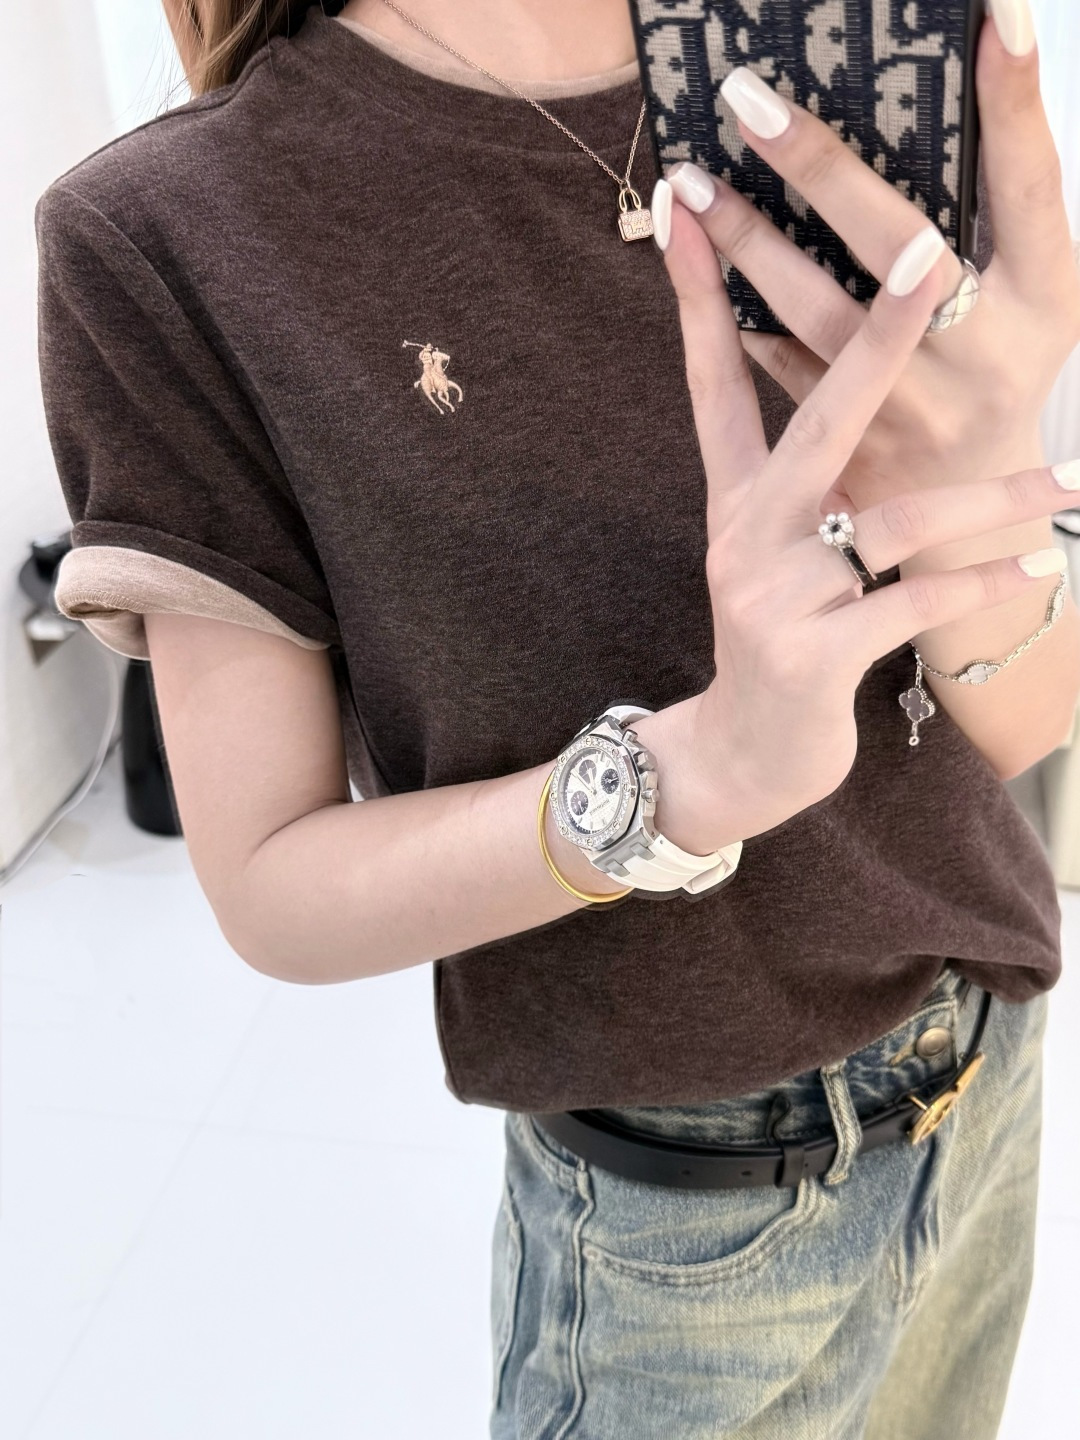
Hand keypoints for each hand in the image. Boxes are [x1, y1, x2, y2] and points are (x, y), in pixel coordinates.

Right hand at [635, 202, 1070, 850]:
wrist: (741, 753)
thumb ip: (798, 475)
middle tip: (929, 254)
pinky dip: (979, 584)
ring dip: (989, 504)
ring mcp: (776, 595)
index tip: (689, 207)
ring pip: (892, 522)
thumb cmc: (779, 635)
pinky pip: (911, 605)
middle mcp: (748, 534)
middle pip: (816, 419)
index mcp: (738, 498)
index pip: (714, 381)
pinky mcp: (812, 656)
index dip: (701, 296)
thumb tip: (848, 386)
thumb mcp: (769, 548)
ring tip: (1065, 489)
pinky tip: (1036, 568)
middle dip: (875, 336)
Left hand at [653, 8, 1079, 519]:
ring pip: (818, 312)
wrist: (975, 527)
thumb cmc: (1001, 377)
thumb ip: (996, 221)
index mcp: (1045, 300)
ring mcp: (913, 410)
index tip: (993, 13)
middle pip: (900, 245)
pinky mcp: (854, 450)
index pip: (1030, 183)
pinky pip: (782, 371)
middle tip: (746, 102)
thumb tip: (957, 94)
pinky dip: (739, 321)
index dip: (1014, 101)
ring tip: (690, 186)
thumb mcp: (1032, 298)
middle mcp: (982, 354)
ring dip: (748, 244)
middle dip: (820, 167)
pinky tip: (695, 273)